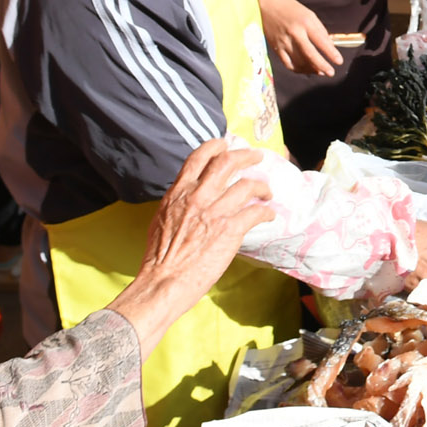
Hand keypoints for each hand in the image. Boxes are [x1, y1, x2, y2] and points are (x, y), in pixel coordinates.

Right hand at [107, 142, 274, 353]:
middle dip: (246, 156)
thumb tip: (189, 199)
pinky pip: (256, 213)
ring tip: (266, 192)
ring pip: (247, 186)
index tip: (226, 144)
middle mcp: (197, 197)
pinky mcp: (229, 231)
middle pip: (227, 162)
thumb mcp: (162, 220)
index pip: (198, 157)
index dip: (216, 146)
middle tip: (257, 157)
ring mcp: (214, 213)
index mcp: (178, 193)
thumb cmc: (159, 258)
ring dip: (261, 187)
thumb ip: (178, 204)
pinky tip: (268, 216)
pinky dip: (265, 212)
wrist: (162, 282)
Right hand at [260, 0, 343, 74]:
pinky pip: (288, 64)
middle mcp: (294, 33)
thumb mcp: (309, 14)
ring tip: (320, 71)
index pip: (321, 40)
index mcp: (305, 22)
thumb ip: (320, 30)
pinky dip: (298, 69)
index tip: (339, 61)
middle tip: (331, 73)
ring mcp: (284, 42)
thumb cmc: (290, 9)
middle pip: (309, 54)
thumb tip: (330, 46)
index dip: (331, 53)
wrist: (265, 5)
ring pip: (299, 62)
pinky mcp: (276, 48)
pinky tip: (305, 70)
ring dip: (311, 69)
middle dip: (322, 65)